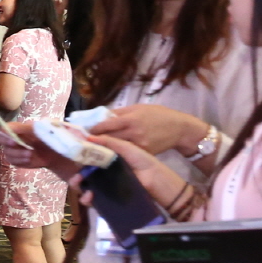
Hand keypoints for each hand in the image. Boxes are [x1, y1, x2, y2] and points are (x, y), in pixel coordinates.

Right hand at [1, 119, 79, 174]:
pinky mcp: (20, 160)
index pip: (6, 127)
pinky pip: (13, 162)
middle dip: (9, 144)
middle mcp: (16, 138)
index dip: (5, 133)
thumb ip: (34, 128)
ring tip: (30, 156)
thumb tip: (26, 126)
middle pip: (1, 140)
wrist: (62, 154)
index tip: (12, 140)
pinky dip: (20, 162)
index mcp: (22, 128)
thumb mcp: (46, 130)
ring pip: (7, 153)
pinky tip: (30, 160)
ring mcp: (17, 149)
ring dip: (18, 155)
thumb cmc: (55, 138)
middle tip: (18, 146)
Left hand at [90, 103, 207, 156]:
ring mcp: (140, 145)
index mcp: (131, 119)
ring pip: (117, 148)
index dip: (93, 128)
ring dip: (104, 149)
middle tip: (81, 141)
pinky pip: (128, 154)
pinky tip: (108, 154)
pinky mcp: (145, 154)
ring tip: (91, 149)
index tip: (82, 130)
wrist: (180, 129)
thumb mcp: (139, 108)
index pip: (106, 124)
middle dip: (95, 140)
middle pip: (109, 138)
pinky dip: (118, 154)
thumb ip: (119, 112)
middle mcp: (134, 133)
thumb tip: (101, 116)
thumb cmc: (158, 115)